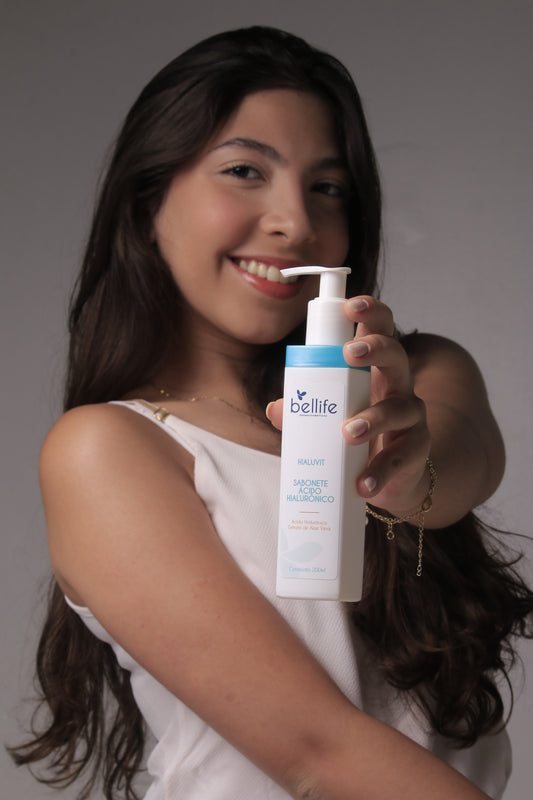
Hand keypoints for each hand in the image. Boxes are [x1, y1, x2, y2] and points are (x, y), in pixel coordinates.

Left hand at [267, 297, 430, 516]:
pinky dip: (379, 472)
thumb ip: (303, 411)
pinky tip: (362, 483)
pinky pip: (401, 458)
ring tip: (347, 433)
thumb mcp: (326, 419)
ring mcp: (411, 419)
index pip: (379, 329)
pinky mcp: (416, 451)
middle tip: (350, 354)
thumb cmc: (355, 436)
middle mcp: (398, 387)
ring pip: (399, 408)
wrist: (389, 479)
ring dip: (373, 419)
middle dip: (375, 349)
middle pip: (396, 355)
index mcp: (374, 370)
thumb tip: (274, 408)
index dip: (370, 312)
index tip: (351, 306)